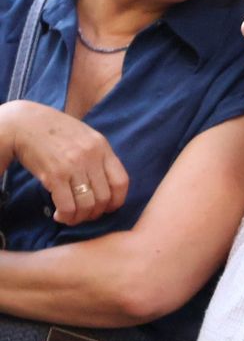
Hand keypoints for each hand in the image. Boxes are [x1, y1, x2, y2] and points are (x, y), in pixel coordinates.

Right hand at [1, 100, 128, 224]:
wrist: (24, 123)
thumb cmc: (55, 131)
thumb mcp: (85, 136)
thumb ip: (98, 156)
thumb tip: (106, 185)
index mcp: (102, 147)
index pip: (121, 181)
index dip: (117, 200)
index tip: (109, 208)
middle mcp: (91, 157)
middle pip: (104, 197)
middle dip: (96, 212)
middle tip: (86, 215)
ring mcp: (74, 166)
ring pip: (87, 204)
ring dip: (81, 217)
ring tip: (72, 217)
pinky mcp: (55, 175)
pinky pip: (67, 205)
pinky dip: (66, 216)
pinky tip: (60, 215)